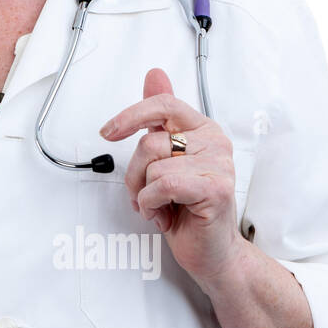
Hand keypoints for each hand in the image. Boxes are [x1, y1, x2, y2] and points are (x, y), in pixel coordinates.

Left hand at [99, 67, 245, 289]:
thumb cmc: (187, 208)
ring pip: (153, 166)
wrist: (211, 252)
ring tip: (161, 206)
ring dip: (144, 193)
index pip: (163, 104)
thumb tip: (155, 75)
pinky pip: (163, 184)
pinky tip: (165, 214)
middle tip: (145, 192)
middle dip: (135, 174)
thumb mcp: (165, 159)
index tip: (108, 132)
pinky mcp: (216, 188)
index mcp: (202, 129)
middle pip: (149, 141)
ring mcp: (219, 164)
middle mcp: (215, 141)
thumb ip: (159, 117)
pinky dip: (152, 203)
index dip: (130, 116)